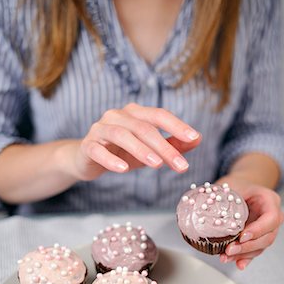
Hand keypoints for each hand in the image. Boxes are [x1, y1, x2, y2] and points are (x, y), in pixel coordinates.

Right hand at [74, 103, 200, 180]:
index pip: (158, 115)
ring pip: (121, 135)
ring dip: (141, 150)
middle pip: (143, 128)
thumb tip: (198, 140)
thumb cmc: (121, 152)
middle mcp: (117, 116)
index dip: (177, 125)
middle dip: (164, 147)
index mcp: (134, 113)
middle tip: (181, 166)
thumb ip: (172, 144)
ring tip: (157, 165)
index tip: (194, 137)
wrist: (86, 159)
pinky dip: (111, 159)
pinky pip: (98, 150)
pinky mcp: (88, 146)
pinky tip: (123, 169)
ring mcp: (100, 129)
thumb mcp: (149, 150)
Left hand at [217, 177, 283, 269]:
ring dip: (243, 255)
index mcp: (269, 201)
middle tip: (230, 250)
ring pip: (260, 247)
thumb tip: (204, 207)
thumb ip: (224, 196)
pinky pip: (254, 251)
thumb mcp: (231, 184)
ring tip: (226, 257)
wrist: (241, 187)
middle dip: (248, 247)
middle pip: (267, 236)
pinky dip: (245, 258)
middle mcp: (272, 216)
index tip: (242, 236)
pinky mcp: (257, 238)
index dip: (258, 230)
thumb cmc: (238, 184)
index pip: (271, 218)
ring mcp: (266, 229)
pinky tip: (238, 264)